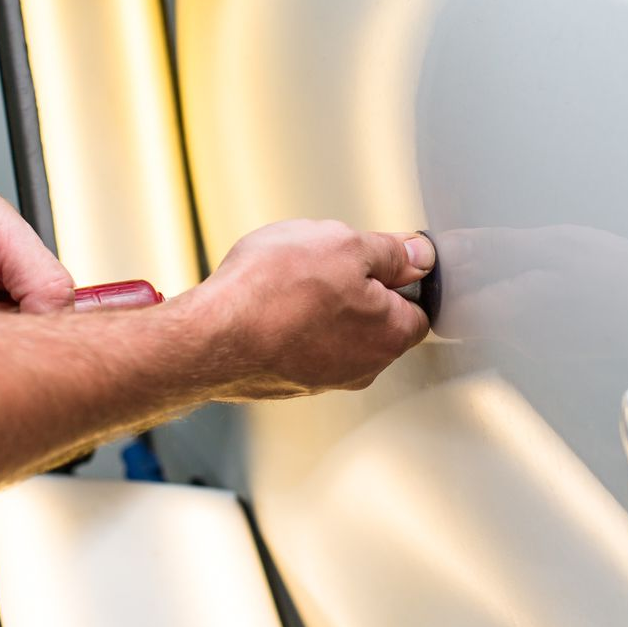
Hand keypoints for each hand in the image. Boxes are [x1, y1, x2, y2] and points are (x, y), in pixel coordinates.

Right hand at [182, 220, 434, 399]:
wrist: (209, 337)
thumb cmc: (273, 293)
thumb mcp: (345, 245)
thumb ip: (391, 252)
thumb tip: (418, 255)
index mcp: (390, 335)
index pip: (418, 306)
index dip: (400, 275)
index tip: (379, 256)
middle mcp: (362, 367)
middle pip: (375, 319)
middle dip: (355, 289)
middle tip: (325, 264)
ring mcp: (322, 378)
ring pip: (334, 330)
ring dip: (318, 305)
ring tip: (289, 281)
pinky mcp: (286, 381)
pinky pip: (300, 342)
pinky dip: (289, 322)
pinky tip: (268, 302)